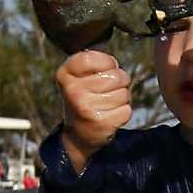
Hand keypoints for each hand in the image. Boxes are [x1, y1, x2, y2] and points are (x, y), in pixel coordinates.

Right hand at [56, 50, 131, 171]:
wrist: (78, 134)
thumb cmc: (84, 98)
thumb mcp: (78, 76)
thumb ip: (93, 62)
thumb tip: (113, 65)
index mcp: (65, 74)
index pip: (91, 58)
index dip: (107, 62)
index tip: (105, 69)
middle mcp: (72, 90)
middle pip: (116, 76)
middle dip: (120, 82)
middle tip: (108, 90)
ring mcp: (85, 107)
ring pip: (124, 93)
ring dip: (122, 98)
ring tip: (107, 104)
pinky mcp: (100, 123)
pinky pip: (127, 110)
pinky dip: (123, 113)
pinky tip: (110, 115)